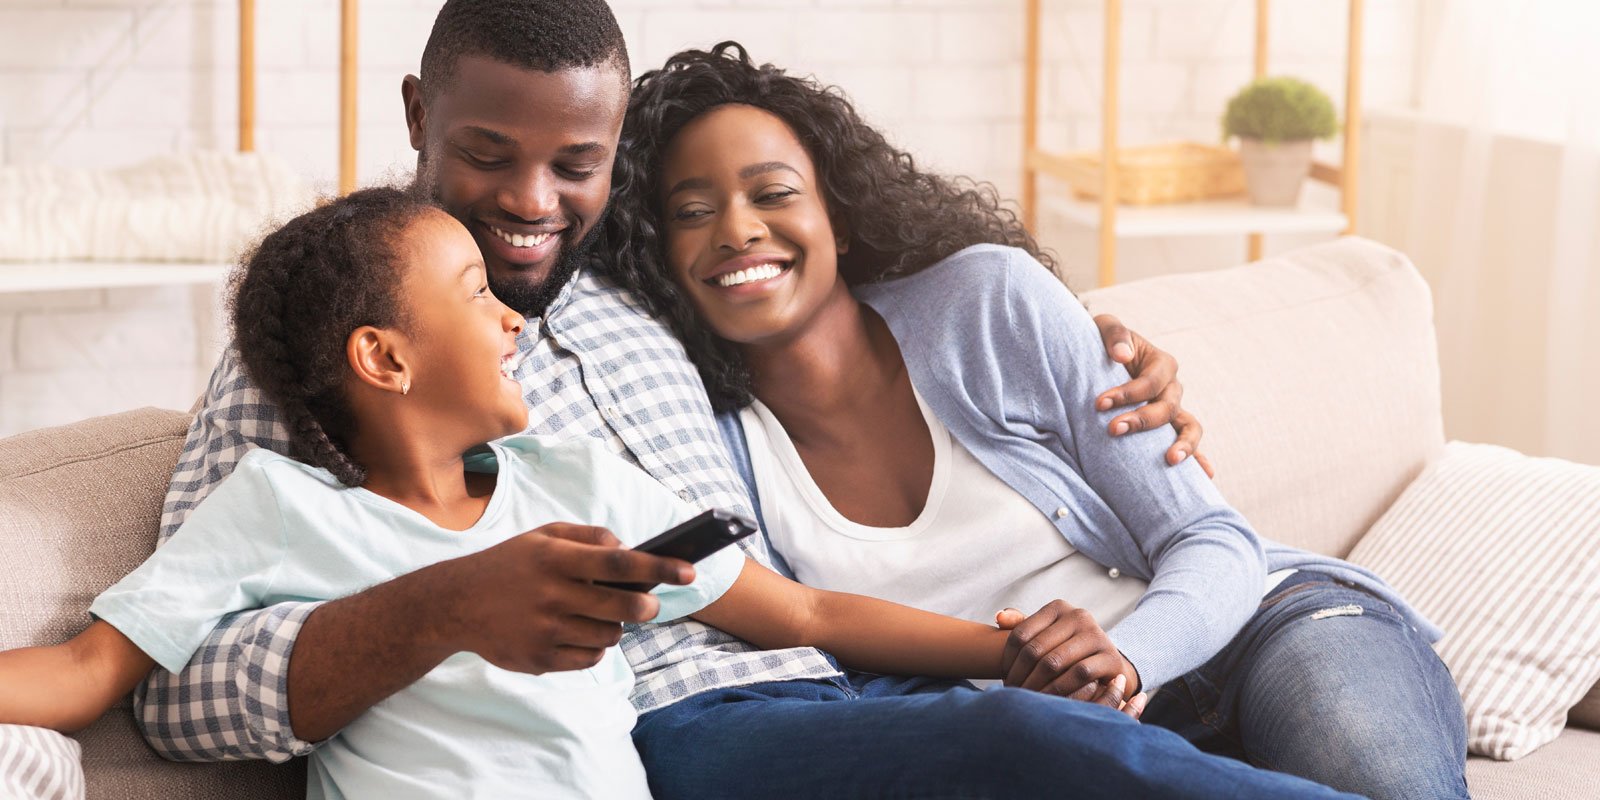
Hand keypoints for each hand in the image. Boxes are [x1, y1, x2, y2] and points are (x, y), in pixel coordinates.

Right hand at [435, 523, 694, 674]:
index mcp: (555, 559)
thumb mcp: (543, 536)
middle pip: (624, 608)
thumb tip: (630, 550)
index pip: (620, 563)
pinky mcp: (540, 660)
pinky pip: (590, 658)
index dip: (659, 568)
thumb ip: (589, 536)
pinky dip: (594, 646)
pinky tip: (578, 632)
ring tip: (596, 614)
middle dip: (647, 607)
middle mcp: (552, 595)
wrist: (453, 604)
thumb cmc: (509, 564)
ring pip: (611, 636)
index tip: (689, 570)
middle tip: (648, 604)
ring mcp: (546, 631)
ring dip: (616, 626)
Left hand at [996, 604, 1145, 719]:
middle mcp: (1078, 615)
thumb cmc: (1067, 651)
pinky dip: (1059, 690)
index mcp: (1058, 607)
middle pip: (1035, 649)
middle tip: (1012, 693)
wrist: (1108, 667)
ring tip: (1026, 699)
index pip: (1021, 633)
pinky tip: (1049, 702)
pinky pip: (1078, 675)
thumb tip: (999, 618)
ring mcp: (1096, 635)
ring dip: (1036, 685)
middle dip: (1020, 675)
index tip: (1003, 676)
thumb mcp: (1045, 635)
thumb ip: (1021, 626)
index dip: (1008, 659)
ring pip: (1054, 662)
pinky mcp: (1110, 657)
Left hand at [1091, 313, 1213, 478]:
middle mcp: (1172, 388)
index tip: (1099, 403)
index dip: (1127, 393)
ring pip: (1189, 427)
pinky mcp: (1167, 428)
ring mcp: (1173, 410)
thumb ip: (1114, 335)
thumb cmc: (1104, 343)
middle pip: (1167, 408)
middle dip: (1141, 420)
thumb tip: (1122, 356)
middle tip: (1113, 429)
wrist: (1101, 359)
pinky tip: (1205, 476)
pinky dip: (1199, 458)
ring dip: (1184, 445)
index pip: (1150, 382)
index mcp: (1162, 363)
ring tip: (1171, 460)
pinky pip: (1188, 443)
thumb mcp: (1105, 327)